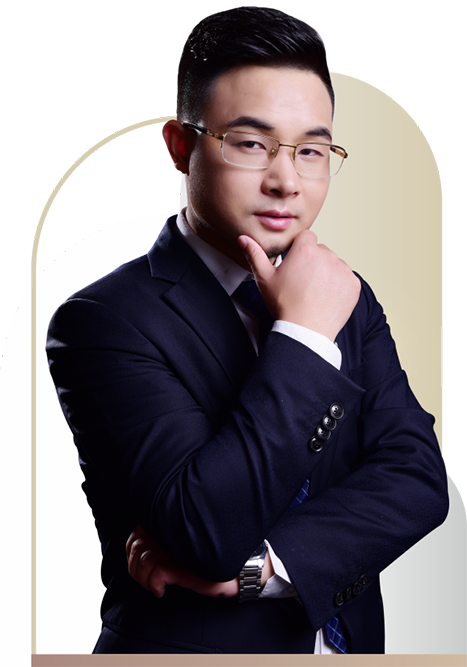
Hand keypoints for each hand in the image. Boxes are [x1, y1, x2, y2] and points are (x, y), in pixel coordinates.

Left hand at [126, 525, 239, 597]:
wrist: (239, 569)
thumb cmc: (210, 557)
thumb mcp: (182, 547)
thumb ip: (163, 541)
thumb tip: (138, 553)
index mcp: (171, 524)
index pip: (136, 534)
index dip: (131, 552)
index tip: (138, 565)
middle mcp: (173, 531)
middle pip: (137, 546)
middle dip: (134, 567)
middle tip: (146, 579)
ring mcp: (180, 547)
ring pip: (144, 560)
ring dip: (144, 579)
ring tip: (154, 585)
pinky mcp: (187, 564)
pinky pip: (157, 573)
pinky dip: (154, 584)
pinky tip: (161, 590)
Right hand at [238, 230, 360, 341]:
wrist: (306, 331)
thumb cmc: (285, 305)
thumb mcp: (264, 278)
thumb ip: (254, 255)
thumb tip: (244, 239)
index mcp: (305, 250)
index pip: (305, 237)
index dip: (299, 249)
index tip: (295, 263)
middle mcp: (327, 255)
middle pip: (320, 251)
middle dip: (312, 262)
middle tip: (302, 281)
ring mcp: (342, 270)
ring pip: (334, 264)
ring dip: (326, 273)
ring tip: (314, 291)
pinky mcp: (353, 284)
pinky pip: (346, 278)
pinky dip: (338, 285)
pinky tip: (326, 297)